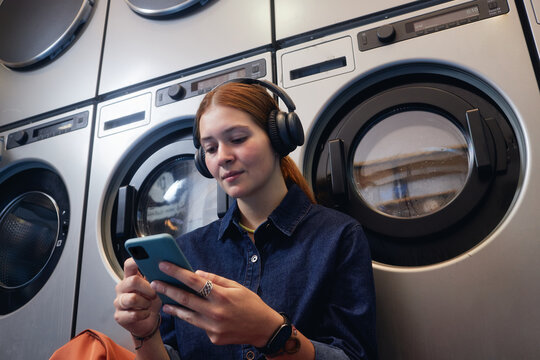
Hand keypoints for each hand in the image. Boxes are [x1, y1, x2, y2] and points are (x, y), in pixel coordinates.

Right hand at [114, 258, 162, 337]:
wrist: (149, 322)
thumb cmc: (152, 301)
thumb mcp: (156, 287)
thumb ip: (156, 276)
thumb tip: (165, 265)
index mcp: (130, 278)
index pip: (129, 264)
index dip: (136, 260)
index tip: (147, 258)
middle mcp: (122, 288)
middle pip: (133, 281)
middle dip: (148, 288)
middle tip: (155, 294)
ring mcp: (118, 302)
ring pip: (133, 298)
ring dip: (145, 303)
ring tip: (148, 305)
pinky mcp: (119, 316)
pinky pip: (133, 314)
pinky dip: (144, 314)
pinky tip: (146, 313)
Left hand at [150, 262, 282, 346]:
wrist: (264, 329)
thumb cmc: (251, 304)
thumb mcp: (237, 287)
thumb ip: (216, 280)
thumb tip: (197, 274)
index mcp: (222, 296)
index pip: (194, 281)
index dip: (177, 272)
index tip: (163, 265)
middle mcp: (216, 312)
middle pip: (185, 299)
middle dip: (167, 289)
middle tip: (154, 282)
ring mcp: (213, 328)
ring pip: (187, 315)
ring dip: (173, 307)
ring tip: (164, 300)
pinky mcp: (213, 338)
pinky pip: (199, 325)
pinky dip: (194, 318)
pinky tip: (189, 313)